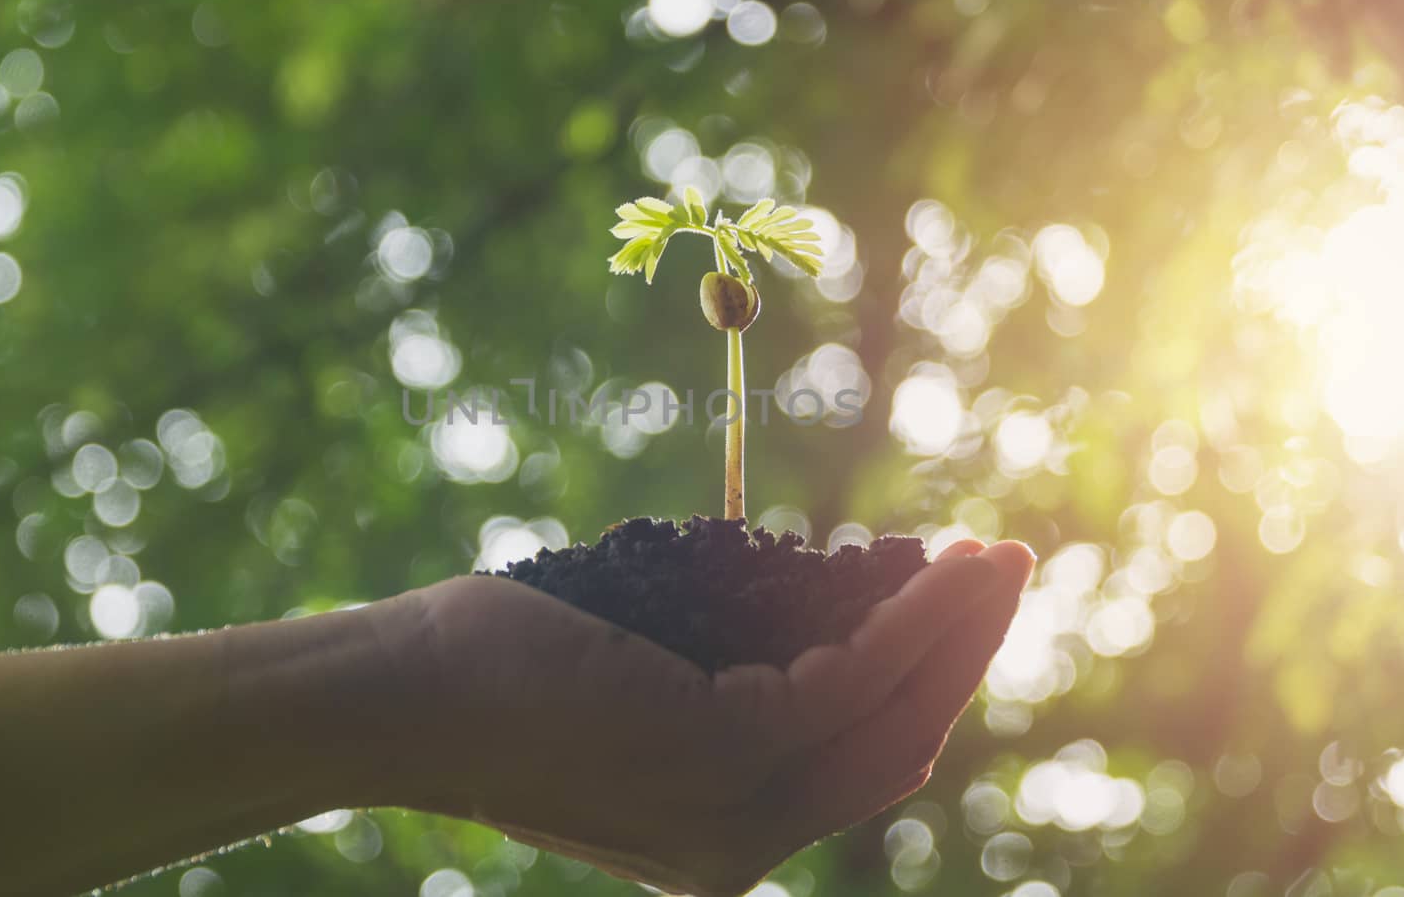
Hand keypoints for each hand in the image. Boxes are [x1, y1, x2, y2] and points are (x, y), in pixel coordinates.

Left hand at [389, 538, 1033, 896]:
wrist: (402, 699)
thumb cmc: (502, 675)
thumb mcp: (636, 698)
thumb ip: (723, 691)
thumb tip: (808, 623)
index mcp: (718, 843)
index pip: (852, 771)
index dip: (919, 691)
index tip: (949, 616)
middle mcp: (738, 846)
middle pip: (894, 751)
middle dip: (960, 659)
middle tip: (1001, 574)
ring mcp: (732, 803)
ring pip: (891, 714)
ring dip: (957, 628)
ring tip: (997, 558)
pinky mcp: (722, 744)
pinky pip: (852, 676)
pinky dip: (914, 618)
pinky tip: (941, 569)